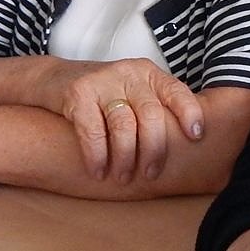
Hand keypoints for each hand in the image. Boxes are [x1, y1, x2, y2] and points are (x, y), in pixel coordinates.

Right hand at [34, 58, 204, 181]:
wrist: (53, 79)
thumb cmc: (103, 95)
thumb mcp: (133, 92)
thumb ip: (155, 109)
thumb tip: (188, 147)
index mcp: (148, 74)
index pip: (176, 91)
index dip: (189, 113)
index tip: (196, 136)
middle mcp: (129, 73)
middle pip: (151, 114)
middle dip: (154, 149)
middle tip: (151, 174)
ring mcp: (103, 82)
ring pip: (124, 125)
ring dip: (126, 157)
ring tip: (123, 177)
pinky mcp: (78, 93)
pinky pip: (93, 131)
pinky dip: (97, 156)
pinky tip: (98, 171)